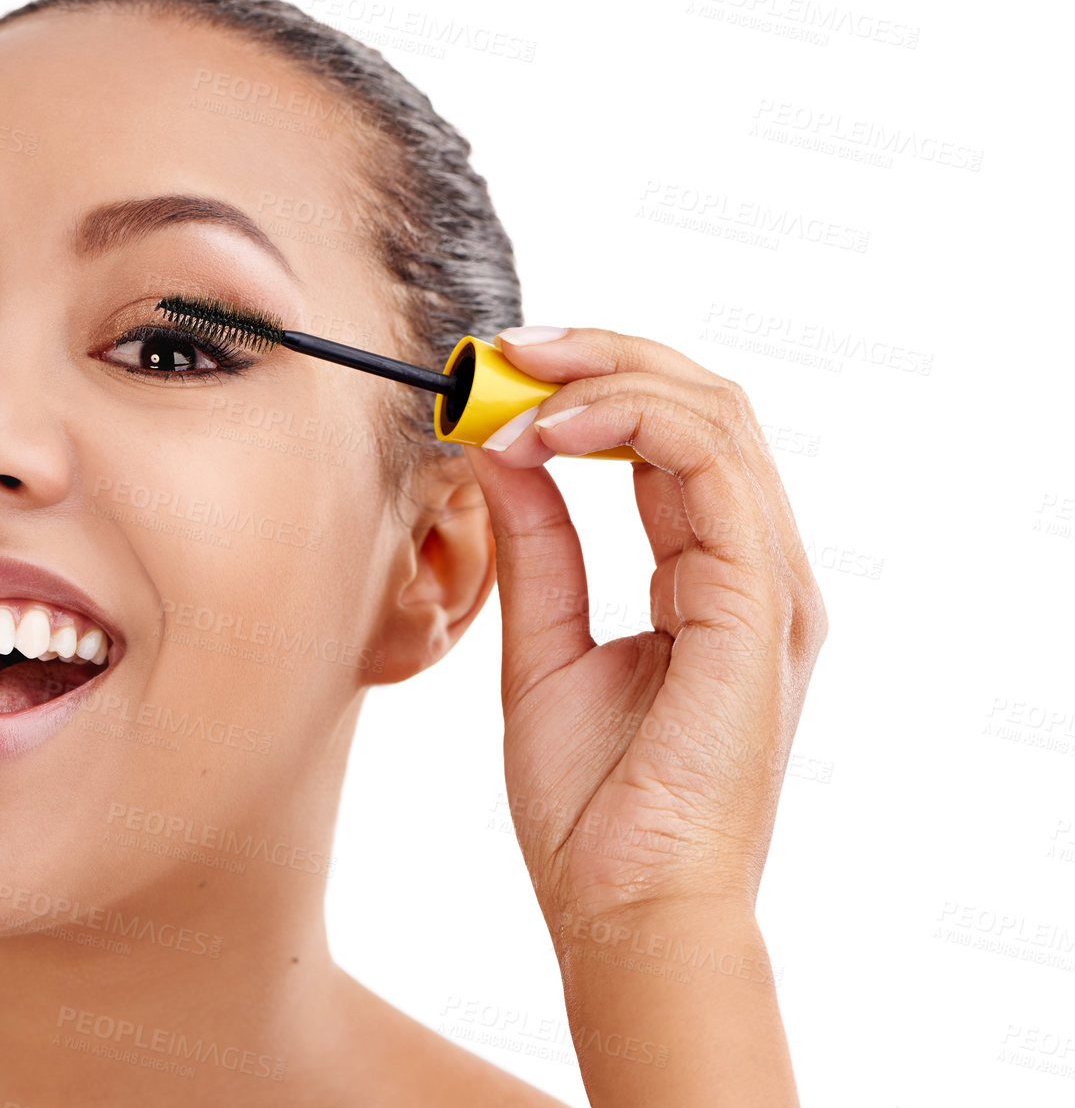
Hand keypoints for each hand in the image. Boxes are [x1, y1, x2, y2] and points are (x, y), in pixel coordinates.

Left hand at [463, 325, 827, 931]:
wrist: (624, 911)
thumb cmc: (592, 809)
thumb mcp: (541, 648)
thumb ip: (536, 547)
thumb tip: (500, 451)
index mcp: (708, 581)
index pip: (667, 441)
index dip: (587, 388)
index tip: (496, 376)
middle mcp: (749, 571)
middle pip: (701, 406)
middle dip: (601, 356)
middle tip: (506, 350)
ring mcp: (765, 585)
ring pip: (714, 415)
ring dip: (609, 374)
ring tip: (516, 379)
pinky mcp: (756, 605)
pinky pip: (710, 468)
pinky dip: (626, 424)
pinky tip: (546, 433)